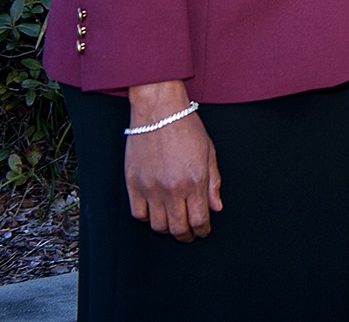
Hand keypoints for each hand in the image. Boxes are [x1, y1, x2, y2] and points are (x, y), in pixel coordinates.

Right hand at [124, 80, 220, 241]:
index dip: (203, 230)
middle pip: (178, 228)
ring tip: (173, 224)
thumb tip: (216, 207)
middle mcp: (172, 189)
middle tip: (190, 235)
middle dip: (186, 236)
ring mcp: (150, 188)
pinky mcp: (133, 184)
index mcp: (195, 181)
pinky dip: (147, 218)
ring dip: (167, 229)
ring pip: (157, 225)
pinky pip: (138, 214)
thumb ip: (213, 183)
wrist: (159, 112)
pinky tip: (155, 212)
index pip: (199, 220)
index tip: (204, 231)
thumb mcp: (209, 153)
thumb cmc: (187, 129)